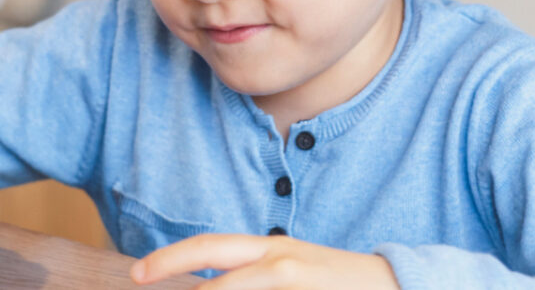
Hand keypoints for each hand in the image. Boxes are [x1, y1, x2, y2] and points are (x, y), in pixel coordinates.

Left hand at [131, 233, 398, 288]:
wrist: (397, 285)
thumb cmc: (337, 283)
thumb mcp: (292, 268)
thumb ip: (253, 274)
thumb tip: (207, 286)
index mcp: (271, 250)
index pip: (210, 247)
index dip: (169, 258)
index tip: (137, 274)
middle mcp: (280, 262)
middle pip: (213, 273)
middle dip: (176, 275)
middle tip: (140, 281)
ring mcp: (295, 284)